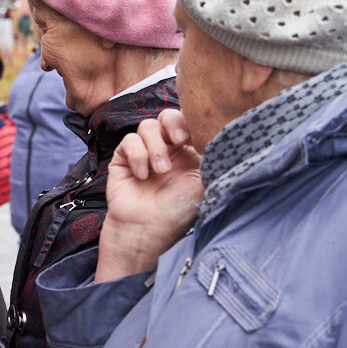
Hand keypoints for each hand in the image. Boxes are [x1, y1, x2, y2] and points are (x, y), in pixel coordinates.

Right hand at [96, 109, 202, 281]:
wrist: (147, 231)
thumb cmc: (178, 213)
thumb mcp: (205, 183)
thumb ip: (213, 158)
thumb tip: (223, 137)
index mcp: (188, 153)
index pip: (188, 122)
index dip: (189, 122)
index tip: (192, 137)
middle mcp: (166, 150)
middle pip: (167, 116)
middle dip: (173, 123)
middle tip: (178, 141)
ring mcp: (144, 153)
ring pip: (147, 126)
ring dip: (155, 147)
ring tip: (161, 171)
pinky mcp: (124, 159)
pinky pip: (129, 141)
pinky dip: (137, 155)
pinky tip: (142, 176)